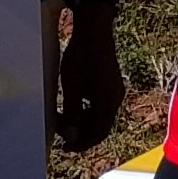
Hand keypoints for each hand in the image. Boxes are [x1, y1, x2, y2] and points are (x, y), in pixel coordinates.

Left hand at [55, 4, 122, 151]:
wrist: (94, 30)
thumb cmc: (81, 57)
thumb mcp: (71, 87)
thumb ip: (71, 113)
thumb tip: (70, 136)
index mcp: (107, 102)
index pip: (98, 133)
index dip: (82, 143)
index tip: (66, 148)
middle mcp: (115, 99)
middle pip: (101, 126)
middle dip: (82, 134)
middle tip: (62, 136)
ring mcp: (114, 91)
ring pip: (100, 116)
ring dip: (83, 122)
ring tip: (64, 119)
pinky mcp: (110, 84)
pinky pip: (100, 106)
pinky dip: (87, 111)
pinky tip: (74, 105)